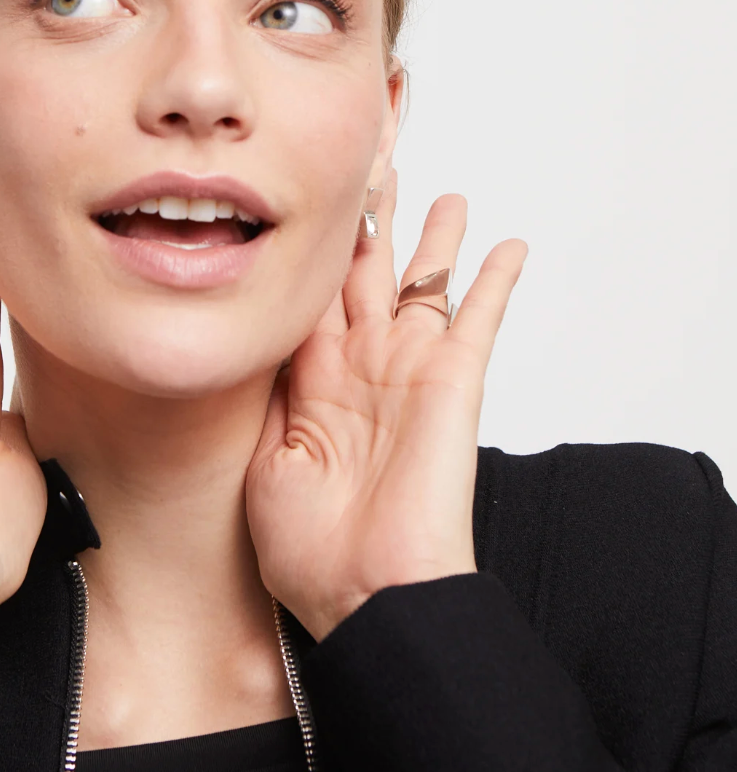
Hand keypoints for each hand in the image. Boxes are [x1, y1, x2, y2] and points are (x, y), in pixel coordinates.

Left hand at [246, 170, 527, 641]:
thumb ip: (273, 396)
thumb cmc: (311, 548)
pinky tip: (508, 245)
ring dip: (432, 239)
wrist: (367, 593)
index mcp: (312, 384)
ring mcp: (408, 372)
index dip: (310, 255)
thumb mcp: (264, 461)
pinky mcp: (453, 383)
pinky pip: (478, 318)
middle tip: (370, 178)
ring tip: (442, 195)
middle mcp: (361, 369)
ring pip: (422, 286)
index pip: (311, 300)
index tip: (303, 210)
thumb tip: (262, 344)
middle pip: (365, 278)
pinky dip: (494, 280)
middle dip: (369, 228)